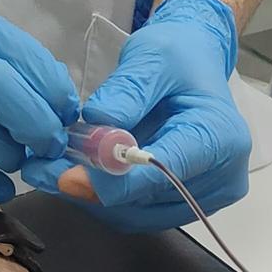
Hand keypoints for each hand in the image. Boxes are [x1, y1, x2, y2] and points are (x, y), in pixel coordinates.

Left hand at [21, 0, 249, 231]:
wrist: (194, 63)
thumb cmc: (176, 55)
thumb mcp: (150, 58)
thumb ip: (126, 92)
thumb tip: (97, 125)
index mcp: (220, 135)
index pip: (165, 171)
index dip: (116, 180)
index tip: (69, 175)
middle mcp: (224, 175)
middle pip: (150, 202)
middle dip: (96, 190)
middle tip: (47, 171)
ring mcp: (209, 195)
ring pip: (140, 216)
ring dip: (96, 198)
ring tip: (60, 169)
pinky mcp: (189, 204)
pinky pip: (142, 214)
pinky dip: (108, 200)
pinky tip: (84, 175)